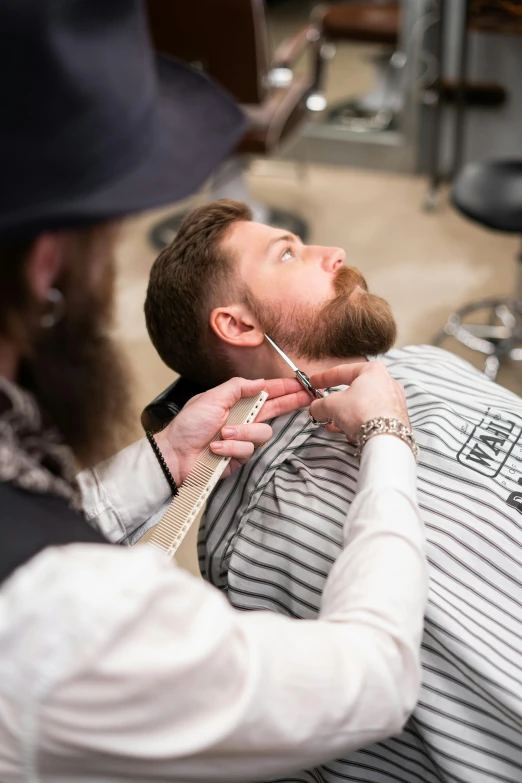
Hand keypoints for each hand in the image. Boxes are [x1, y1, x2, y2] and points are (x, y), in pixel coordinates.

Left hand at [155, 377, 309, 483]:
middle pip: (275, 410)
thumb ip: (237, 387)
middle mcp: (243, 420)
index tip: (301, 384)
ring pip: (262, 433)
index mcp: (237, 403)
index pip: (265, 393)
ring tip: (223, 434)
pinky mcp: (240, 458)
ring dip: (243, 432)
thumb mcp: (212, 398)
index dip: (283, 388)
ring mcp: (243, 440)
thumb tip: (260, 382)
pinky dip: (231, 448)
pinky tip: (216, 448)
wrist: (175, 454)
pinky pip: (248, 451)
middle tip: (306, 397)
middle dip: (290, 402)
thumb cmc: (188, 425)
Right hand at [308, 362, 409, 442]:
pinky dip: (360, 424)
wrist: (385, 438)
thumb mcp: (331, 405)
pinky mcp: (397, 419)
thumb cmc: (362, 412)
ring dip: (346, 417)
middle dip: (337, 403)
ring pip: (363, 407)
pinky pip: (373, 418)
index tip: (314, 382)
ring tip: (335, 426)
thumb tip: (316, 410)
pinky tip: (352, 434)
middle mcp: (387, 382)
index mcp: (373, 370)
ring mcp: (394, 401)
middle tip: (324, 410)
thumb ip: (319, 405)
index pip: (342, 371)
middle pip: (354, 391)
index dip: (324, 378)